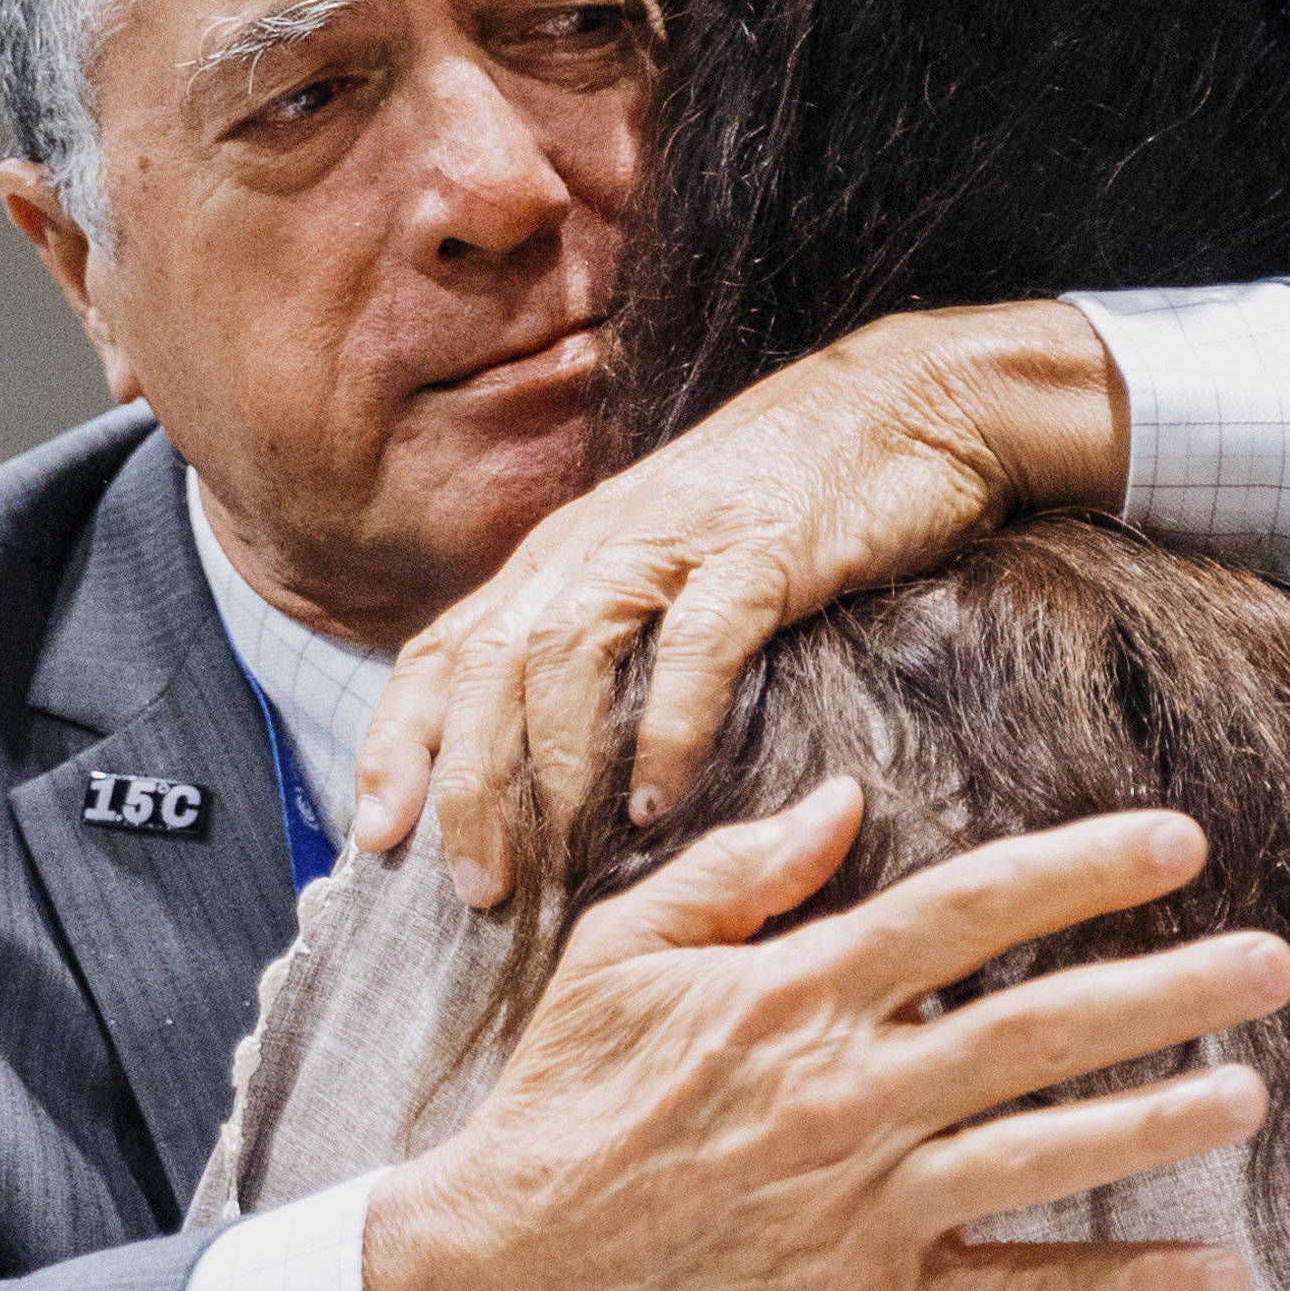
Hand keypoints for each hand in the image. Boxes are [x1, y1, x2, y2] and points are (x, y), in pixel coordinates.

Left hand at [354, 303, 1125, 904]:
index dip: (398, 744)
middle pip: (488, 669)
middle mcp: (597, 545)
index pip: (442, 650)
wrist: (914, 402)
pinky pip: (694, 647)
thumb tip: (564, 765)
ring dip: (549, 772)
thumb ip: (617, 644)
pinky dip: (667, 730)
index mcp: (563, 555)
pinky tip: (660, 807)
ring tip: (545, 868)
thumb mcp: (672, 567)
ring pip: (565, 658)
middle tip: (469, 888)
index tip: (374, 837)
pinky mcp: (761, 550)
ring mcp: (674, 542)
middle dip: (465, 785)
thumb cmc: (793, 502)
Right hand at [356, 786, 1288, 1290]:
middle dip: (1166, 991)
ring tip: (1250, 1095)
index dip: (1082, 872)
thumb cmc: (567, 1103)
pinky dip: (1120, 1288)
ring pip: (1045, 1155)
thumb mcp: (624, 955)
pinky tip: (1215, 1278)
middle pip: (1037, 1029)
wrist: (511, 1277)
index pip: (968, 912)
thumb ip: (738, 873)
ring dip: (1159, 1124)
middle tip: (1274, 964)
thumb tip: (847, 801)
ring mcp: (867, 1206)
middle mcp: (848, 1094)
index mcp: (797, 996)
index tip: (1181, 844)